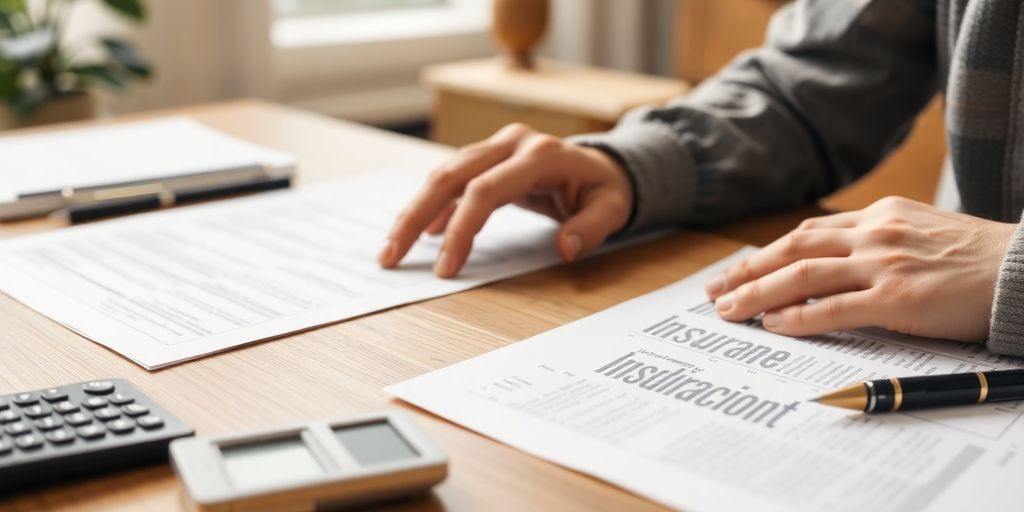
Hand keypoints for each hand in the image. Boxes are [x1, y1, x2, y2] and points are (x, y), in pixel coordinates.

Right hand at [379, 123, 633, 277]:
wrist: (603, 166)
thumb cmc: (605, 191)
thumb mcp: (612, 209)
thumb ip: (591, 229)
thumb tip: (565, 249)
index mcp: (540, 154)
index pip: (485, 190)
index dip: (461, 228)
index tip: (446, 267)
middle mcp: (512, 142)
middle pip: (450, 175)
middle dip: (414, 216)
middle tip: (390, 256)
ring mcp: (497, 146)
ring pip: (443, 175)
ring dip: (414, 211)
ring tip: (392, 248)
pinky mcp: (487, 157)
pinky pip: (452, 180)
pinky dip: (433, 207)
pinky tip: (421, 233)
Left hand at [704, 196, 1016, 341]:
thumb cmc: (976, 261)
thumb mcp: (920, 236)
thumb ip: (876, 245)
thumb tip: (832, 269)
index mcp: (878, 216)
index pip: (807, 234)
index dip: (766, 254)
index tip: (738, 270)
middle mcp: (874, 233)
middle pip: (793, 248)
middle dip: (748, 270)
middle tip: (714, 290)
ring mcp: (884, 263)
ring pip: (803, 274)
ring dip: (758, 293)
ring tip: (728, 309)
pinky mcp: (897, 296)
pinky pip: (833, 307)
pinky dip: (798, 316)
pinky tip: (772, 325)